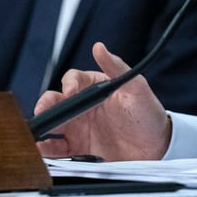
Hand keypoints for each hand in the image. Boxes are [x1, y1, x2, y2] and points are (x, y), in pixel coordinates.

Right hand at [34, 42, 171, 160]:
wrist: (156, 148)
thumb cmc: (148, 114)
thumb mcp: (136, 88)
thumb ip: (117, 68)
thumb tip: (99, 47)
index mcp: (96, 87)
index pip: (74, 79)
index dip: (68, 84)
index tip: (70, 92)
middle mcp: (84, 106)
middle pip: (56, 101)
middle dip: (47, 104)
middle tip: (44, 111)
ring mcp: (79, 127)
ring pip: (53, 123)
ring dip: (43, 125)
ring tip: (40, 130)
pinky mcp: (78, 148)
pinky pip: (56, 148)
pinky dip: (46, 149)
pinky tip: (43, 149)